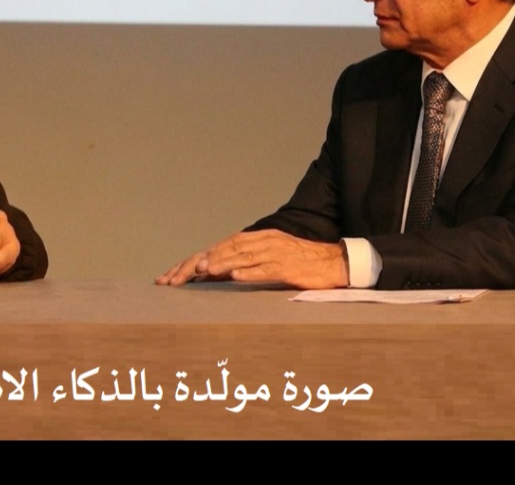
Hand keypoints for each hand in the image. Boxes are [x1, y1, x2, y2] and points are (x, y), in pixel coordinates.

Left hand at [157, 231, 349, 288]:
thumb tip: (225, 272)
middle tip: (179, 275)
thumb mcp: (274, 258)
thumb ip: (251, 261)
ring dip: (221, 262)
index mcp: (260, 238)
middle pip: (227, 248)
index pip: (224, 245)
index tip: (178, 273)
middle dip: (201, 261)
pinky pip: (266, 268)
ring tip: (201, 271)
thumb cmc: (303, 263)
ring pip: (243, 256)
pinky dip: (249, 271)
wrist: (336, 262)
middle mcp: (265, 241)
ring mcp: (277, 253)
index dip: (200, 257)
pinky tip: (234, 276)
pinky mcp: (289, 267)